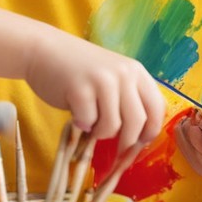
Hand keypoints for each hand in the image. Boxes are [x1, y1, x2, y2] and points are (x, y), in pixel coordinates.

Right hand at [23, 31, 164, 153]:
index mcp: (137, 72)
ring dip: (100, 133)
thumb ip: (128, 99)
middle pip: (138, 121)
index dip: (151, 131)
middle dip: (127, 143)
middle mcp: (124, 74)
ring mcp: (102, 80)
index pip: (157, 108)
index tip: (140, 145)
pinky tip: (75, 114)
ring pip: (113, 126)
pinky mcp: (80, 89)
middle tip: (116, 151)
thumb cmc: (80, 70)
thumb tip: (139, 138)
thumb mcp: (114, 78)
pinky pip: (89, 122)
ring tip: (90, 122)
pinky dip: (82, 125)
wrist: (44, 50)